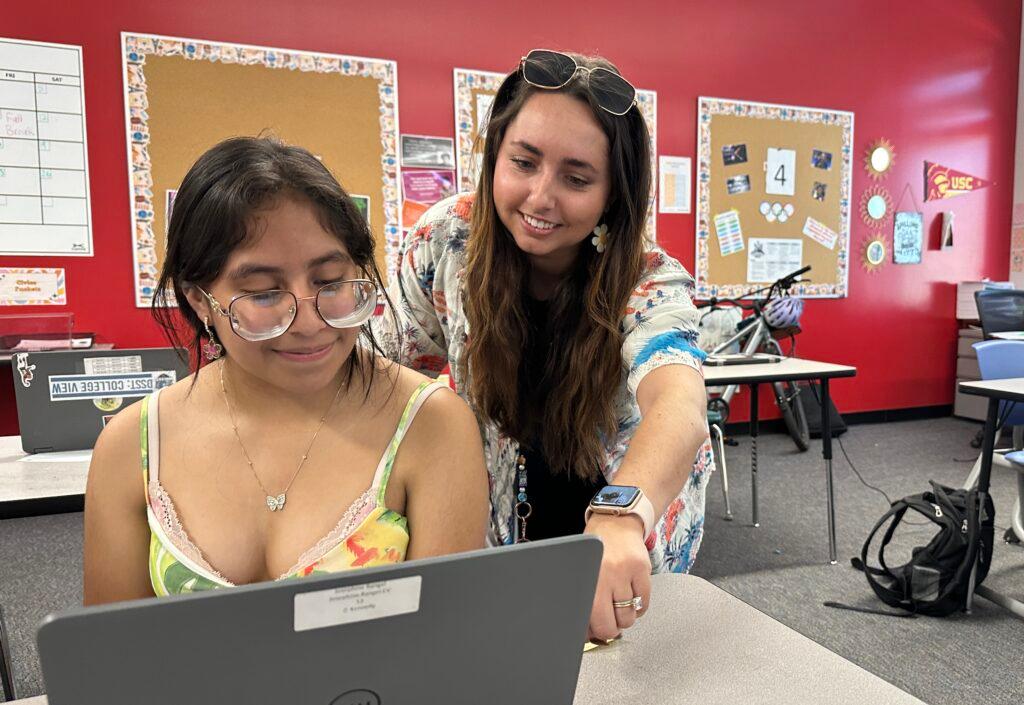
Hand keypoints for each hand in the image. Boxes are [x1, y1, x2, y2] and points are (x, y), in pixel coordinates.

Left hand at [583, 512, 651, 642]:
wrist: (616, 522)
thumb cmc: (596, 549)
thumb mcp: (584, 571)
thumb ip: (585, 599)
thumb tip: (588, 632)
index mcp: (587, 576)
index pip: (589, 618)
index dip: (590, 632)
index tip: (592, 633)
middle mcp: (605, 574)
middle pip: (610, 624)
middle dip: (609, 629)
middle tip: (608, 622)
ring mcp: (626, 572)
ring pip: (628, 617)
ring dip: (624, 617)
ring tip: (618, 605)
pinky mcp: (643, 569)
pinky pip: (644, 604)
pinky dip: (638, 607)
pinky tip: (631, 597)